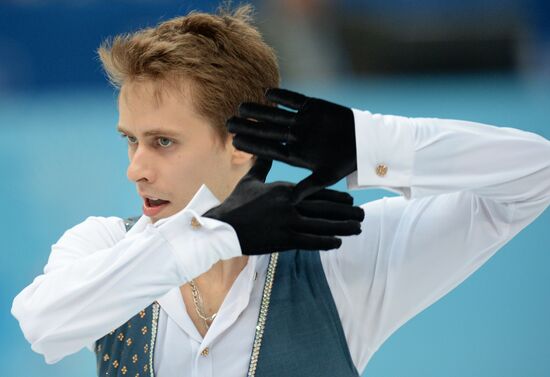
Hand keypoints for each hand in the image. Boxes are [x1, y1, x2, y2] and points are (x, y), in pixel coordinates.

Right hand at [203, 158, 363, 254]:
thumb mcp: (250, 180)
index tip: (350, 200)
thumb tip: (264, 151)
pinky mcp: (284, 240)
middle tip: (363, 214)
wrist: (223, 226)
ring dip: (343, 227)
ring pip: (323, 225)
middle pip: (325, 208)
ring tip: (358, 229)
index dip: (336, 197)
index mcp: (286, 189)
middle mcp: (291, 205)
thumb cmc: (236, 202)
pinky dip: (326, 242)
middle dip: (346, 212)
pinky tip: (339, 243)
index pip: (317, 192)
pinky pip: (310, 241)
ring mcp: (289, 223)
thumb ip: (262, 165)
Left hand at [227, 88, 356, 203]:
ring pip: (277, 114)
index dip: (253, 145)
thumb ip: (308, 186)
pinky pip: (295, 100)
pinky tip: (268, 93)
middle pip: (267, 131)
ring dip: (260, 110)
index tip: (235, 142)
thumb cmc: (344, 162)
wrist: (364, 143)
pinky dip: (283, 96)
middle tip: (229, 122)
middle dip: (249, 127)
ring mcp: (302, 121)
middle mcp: (295, 136)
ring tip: (242, 106)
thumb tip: (292, 201)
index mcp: (294, 153)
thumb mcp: (326, 177)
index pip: (269, 149)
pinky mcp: (313, 106)